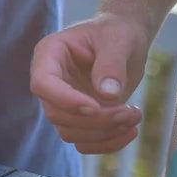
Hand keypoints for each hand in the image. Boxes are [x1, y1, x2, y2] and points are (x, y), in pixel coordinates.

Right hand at [30, 13, 150, 153]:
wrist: (124, 41)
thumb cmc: (117, 33)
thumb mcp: (118, 39)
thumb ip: (111, 64)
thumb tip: (108, 95)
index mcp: (49, 54)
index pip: (42, 83)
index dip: (65, 100)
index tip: (97, 107)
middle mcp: (50, 80)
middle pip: (57, 113)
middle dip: (95, 120)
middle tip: (130, 112)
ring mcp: (61, 100)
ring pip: (68, 131)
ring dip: (103, 132)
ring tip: (134, 116)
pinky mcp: (77, 116)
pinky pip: (82, 141)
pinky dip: (106, 143)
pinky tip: (129, 131)